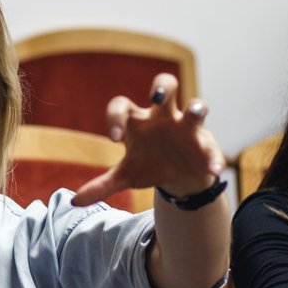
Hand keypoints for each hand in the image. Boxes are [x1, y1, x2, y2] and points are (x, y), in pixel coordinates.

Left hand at [74, 73, 227, 206]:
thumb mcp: (125, 176)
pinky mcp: (206, 143)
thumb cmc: (148, 166)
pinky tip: (213, 171)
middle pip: (165, 86)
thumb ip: (102, 185)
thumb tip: (74, 202)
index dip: (116, 116)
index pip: (122, 106)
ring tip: (196, 113)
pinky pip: (212, 147)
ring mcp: (187, 127)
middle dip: (162, 87)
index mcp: (138, 121)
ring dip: (197, 108)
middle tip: (156, 98)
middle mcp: (163, 117)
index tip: (114, 139)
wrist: (177, 177)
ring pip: (196, 107)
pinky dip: (214, 158)